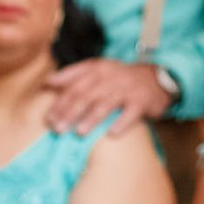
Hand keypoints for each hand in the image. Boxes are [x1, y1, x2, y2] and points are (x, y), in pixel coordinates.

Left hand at [43, 57, 171, 134]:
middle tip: (58, 129)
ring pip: (106, 104)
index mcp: (97, 70)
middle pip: (86, 96)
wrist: (155, 78)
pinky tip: (112, 134)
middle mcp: (111, 78)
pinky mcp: (142, 102)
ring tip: (79, 132)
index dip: (60, 103)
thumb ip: (72, 74)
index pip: (74, 87)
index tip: (49, 119)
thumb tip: (47, 82)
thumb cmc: (119, 77)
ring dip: (92, 119)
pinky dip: (121, 123)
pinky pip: (131, 114)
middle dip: (70, 113)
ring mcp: (127, 90)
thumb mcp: (97, 69)